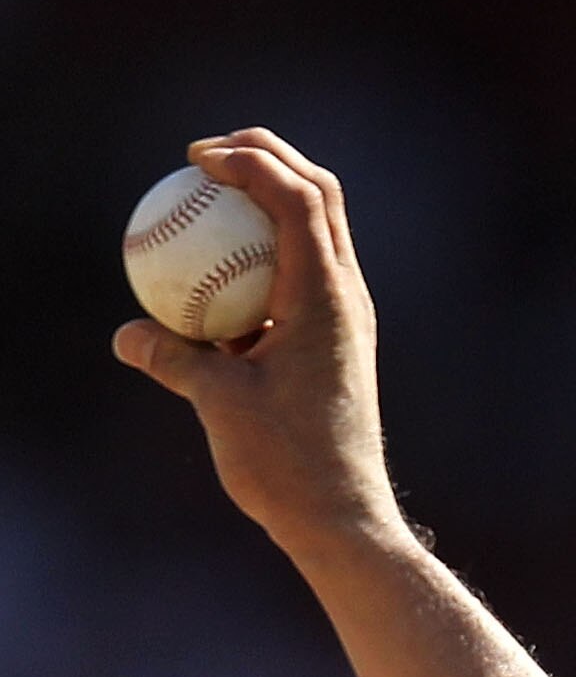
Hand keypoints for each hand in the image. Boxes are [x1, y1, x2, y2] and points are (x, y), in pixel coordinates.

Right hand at [112, 130, 401, 561]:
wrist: (345, 520)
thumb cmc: (289, 466)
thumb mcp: (219, 405)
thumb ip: (173, 359)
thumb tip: (126, 335)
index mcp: (327, 299)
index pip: (298, 198)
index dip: (250, 161)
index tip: (196, 159)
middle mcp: (347, 298)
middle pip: (319, 194)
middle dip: (267, 156)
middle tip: (207, 156)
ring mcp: (346, 319)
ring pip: (317, 232)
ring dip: (269, 200)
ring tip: (210, 198)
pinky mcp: (336, 342)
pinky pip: (301, 276)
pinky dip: (262, 255)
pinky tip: (214, 275)